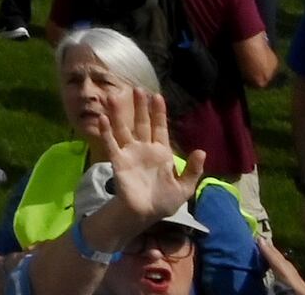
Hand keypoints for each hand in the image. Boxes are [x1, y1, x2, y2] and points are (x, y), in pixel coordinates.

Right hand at [94, 84, 199, 234]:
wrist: (146, 213)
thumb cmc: (165, 200)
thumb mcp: (185, 187)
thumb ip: (193, 170)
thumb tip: (202, 151)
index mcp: (161, 152)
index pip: (160, 128)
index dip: (158, 113)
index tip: (157, 96)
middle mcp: (144, 148)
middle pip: (141, 123)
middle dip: (140, 107)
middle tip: (137, 89)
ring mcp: (130, 153)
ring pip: (123, 129)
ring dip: (118, 114)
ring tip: (112, 97)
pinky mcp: (118, 161)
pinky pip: (111, 143)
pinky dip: (106, 131)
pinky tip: (103, 119)